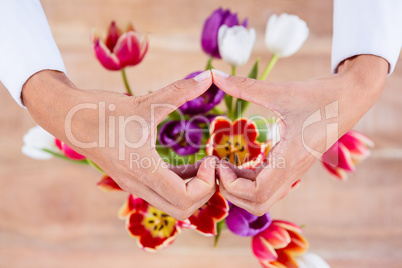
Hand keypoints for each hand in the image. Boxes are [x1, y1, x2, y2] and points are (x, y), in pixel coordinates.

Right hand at [22, 69, 216, 219]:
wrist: (68, 118)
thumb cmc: (102, 110)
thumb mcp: (144, 101)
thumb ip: (179, 90)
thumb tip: (208, 76)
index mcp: (142, 169)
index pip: (184, 198)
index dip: (205, 184)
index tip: (209, 159)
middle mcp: (137, 184)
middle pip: (182, 210)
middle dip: (203, 192)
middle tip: (210, 166)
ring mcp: (133, 185)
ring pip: (172, 205)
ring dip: (192, 190)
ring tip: (202, 164)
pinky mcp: (132, 181)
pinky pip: (162, 194)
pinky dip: (180, 185)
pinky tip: (188, 165)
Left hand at [211, 55, 387, 214]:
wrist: (350, 98)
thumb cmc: (319, 95)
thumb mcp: (280, 91)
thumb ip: (245, 86)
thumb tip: (215, 75)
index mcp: (290, 159)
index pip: (256, 194)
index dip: (231, 185)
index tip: (218, 163)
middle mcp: (292, 172)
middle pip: (258, 204)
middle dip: (232, 192)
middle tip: (218, 168)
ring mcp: (293, 172)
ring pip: (263, 198)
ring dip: (240, 188)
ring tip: (224, 165)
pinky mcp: (292, 167)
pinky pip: (267, 185)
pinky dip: (248, 180)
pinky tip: (238, 163)